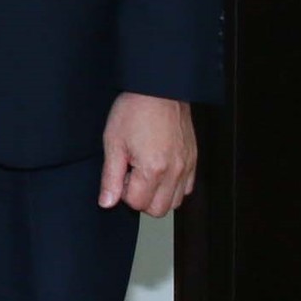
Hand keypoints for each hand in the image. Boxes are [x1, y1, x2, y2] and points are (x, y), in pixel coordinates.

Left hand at [100, 94, 196, 216]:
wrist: (159, 90)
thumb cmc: (134, 111)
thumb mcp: (113, 142)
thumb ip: (110, 177)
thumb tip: (106, 202)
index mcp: (153, 169)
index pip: (137, 204)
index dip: (123, 192)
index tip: (120, 173)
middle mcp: (175, 172)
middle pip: (158, 210)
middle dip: (140, 199)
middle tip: (130, 174)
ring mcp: (187, 167)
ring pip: (175, 203)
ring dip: (157, 195)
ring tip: (144, 171)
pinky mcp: (193, 161)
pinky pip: (187, 188)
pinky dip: (173, 187)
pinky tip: (159, 169)